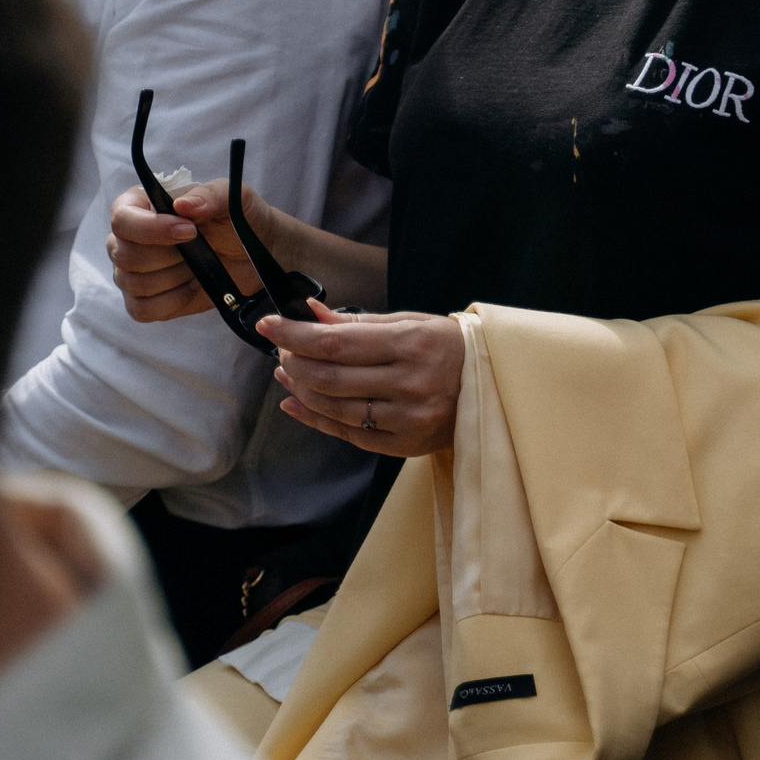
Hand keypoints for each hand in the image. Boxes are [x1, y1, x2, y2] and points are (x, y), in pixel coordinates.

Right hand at [107, 177, 293, 321]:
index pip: (121, 218)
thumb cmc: (238, 219)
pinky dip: (172, 301)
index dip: (151, 228)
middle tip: (202, 248)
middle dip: (170, 256)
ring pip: (134, 283)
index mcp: (141, 206)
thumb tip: (182, 205)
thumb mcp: (233, 198)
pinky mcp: (145, 301)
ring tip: (199, 264)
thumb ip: (210, 195)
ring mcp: (132, 273)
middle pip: (124, 255)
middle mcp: (128, 240)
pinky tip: (194, 286)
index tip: (189, 230)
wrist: (256, 254)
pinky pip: (142, 309)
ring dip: (175, 277)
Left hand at [262, 302, 464, 456]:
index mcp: (413, 344)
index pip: (337, 342)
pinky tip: (297, 402)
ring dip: (301, 389)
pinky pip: (348, 433)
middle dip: (295, 360)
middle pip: (330, 377)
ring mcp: (407, 417)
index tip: (268, 325)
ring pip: (334, 407)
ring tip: (287, 372)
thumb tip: (310, 315)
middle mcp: (410, 383)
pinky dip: (316, 418)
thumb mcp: (411, 323)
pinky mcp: (404, 444)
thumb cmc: (448, 347)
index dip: (295, 335)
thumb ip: (359, 323)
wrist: (491, 387)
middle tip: (282, 349)